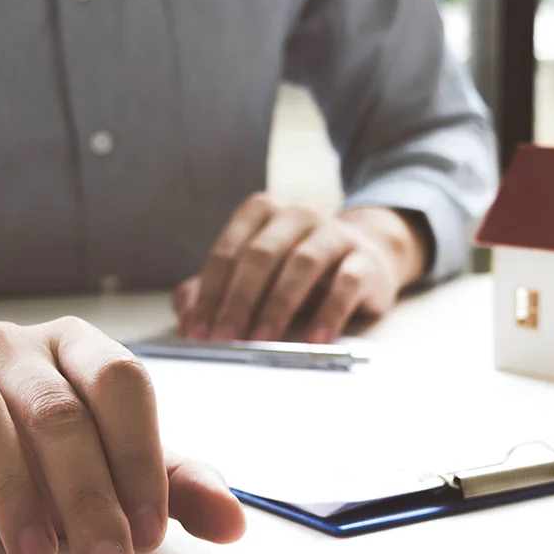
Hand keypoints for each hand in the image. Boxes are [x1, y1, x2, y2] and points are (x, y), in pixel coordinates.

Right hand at [0, 307, 244, 553]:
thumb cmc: (28, 449)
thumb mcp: (107, 466)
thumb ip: (171, 488)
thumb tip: (235, 524)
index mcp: (78, 350)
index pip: (122, 384)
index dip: (140, 459)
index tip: (149, 532)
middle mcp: (15, 347)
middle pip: (58, 410)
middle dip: (87, 499)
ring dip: (10, 490)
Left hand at [175, 196, 427, 343]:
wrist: (366, 257)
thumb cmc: (297, 272)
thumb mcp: (254, 276)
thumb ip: (214, 291)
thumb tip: (186, 318)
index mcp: (262, 212)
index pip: (228, 251)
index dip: (210, 293)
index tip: (199, 331)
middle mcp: (298, 214)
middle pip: (261, 255)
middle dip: (238, 300)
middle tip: (225, 338)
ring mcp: (334, 233)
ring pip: (302, 264)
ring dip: (278, 306)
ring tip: (263, 341)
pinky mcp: (365, 259)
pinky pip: (346, 284)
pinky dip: (329, 313)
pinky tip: (315, 340)